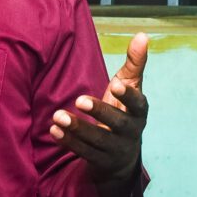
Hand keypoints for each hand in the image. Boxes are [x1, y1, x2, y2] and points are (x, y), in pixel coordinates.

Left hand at [50, 32, 148, 192]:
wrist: (122, 155)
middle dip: (99, 112)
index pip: (137, 103)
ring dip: (78, 129)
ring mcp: (115, 149)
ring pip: (98, 141)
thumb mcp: (130, 87)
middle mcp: (130, 132)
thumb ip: (134, 63)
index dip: (128, 95)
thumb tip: (143, 35)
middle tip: (78, 100)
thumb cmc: (123, 111)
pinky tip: (54, 130)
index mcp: (139, 112)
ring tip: (58, 116)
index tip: (115, 84)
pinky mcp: (99, 161)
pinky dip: (68, 142)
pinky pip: (84, 153)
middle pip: (117, 124)